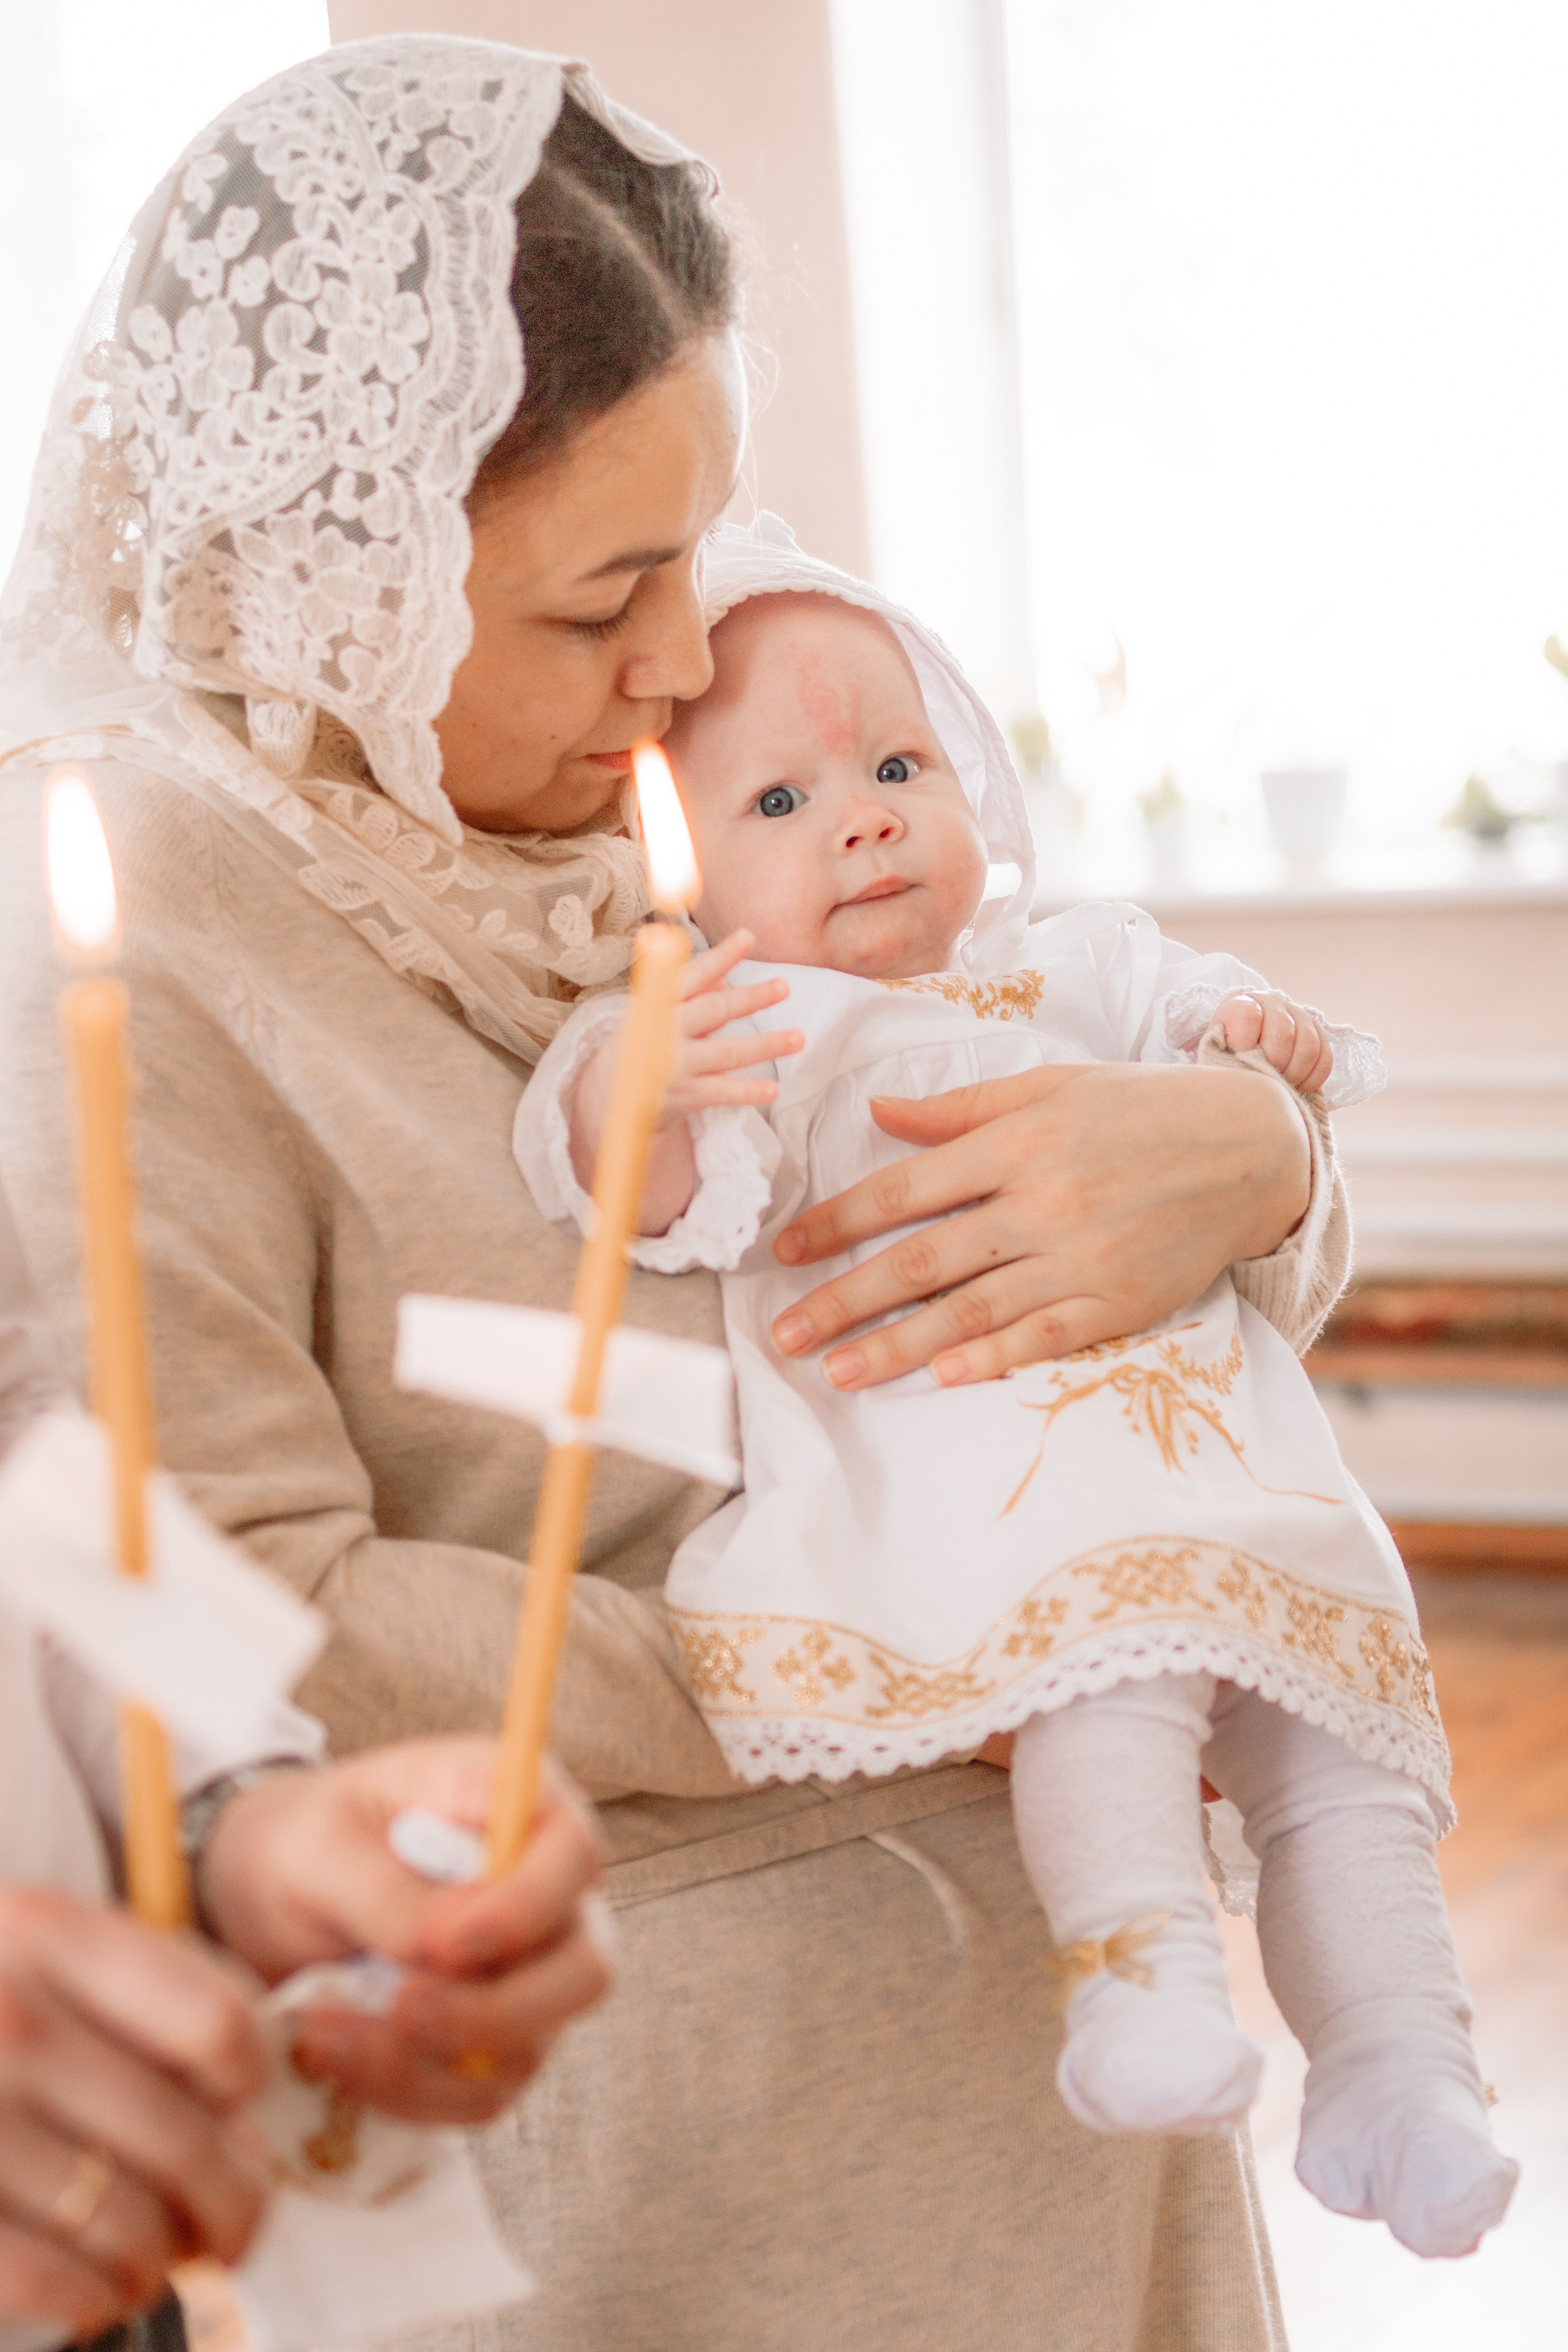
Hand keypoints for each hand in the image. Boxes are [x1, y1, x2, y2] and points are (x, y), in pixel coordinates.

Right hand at [0, 1888, 270, 2337]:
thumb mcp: (34, 1944)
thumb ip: (135, 1990)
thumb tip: (241, 2105)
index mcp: (48, 1933)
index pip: (215, 2024)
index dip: (250, 2080)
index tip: (242, 2108)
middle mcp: (8, 2019)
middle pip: (186, 2139)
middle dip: (233, 2201)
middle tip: (237, 2225)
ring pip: (128, 2222)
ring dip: (164, 2256)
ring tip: (162, 2256)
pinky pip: (56, 2281)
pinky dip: (99, 2298)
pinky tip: (103, 2291)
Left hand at [198, 1741, 610, 2125]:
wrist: (265, 1895)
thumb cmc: (303, 1841)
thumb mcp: (323, 1846)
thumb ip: (388, 1891)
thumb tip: (442, 1953)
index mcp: (520, 1808)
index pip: (575, 1856)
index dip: (527, 1907)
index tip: (447, 1942)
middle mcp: (543, 1898)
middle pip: (582, 1971)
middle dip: (494, 2011)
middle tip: (400, 2008)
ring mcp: (525, 1979)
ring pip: (529, 2048)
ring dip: (427, 2060)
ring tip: (324, 2029)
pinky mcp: (491, 2045)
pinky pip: (477, 2096)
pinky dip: (406, 2092)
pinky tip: (335, 2055)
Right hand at [661, 929, 803, 1121]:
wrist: (609, 1092)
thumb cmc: (643, 1041)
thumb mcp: (659, 1011)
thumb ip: (693, 993)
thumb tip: (725, 972)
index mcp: (658, 1004)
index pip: (692, 975)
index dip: (720, 956)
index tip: (748, 936)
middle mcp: (665, 1032)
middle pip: (713, 1010)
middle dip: (750, 998)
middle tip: (783, 986)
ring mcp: (675, 1066)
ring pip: (726, 1052)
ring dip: (765, 1045)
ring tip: (798, 1038)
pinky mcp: (684, 1096)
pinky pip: (721, 1093)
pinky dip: (747, 1091)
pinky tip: (774, 1089)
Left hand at [770, 1060, 1310, 1388]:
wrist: (1249, 1148)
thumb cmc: (1139, 1110)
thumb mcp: (1050, 1087)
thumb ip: (960, 1110)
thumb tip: (878, 1115)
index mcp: (1016, 1142)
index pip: (903, 1190)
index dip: (836, 1223)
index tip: (786, 1252)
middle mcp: (1041, 1202)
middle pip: (920, 1262)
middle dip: (843, 1300)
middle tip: (785, 1336)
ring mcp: (1080, 1260)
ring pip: (969, 1311)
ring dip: (895, 1346)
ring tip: (837, 1371)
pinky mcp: (1119, 1304)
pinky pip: (1042, 1338)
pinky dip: (989, 1358)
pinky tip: (939, 1378)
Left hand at [1212, 992, 1333, 1093]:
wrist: (1240, 1047)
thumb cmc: (1223, 1055)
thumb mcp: (1214, 1052)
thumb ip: (1220, 1057)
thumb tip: (1237, 1075)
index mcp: (1240, 1004)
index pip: (1248, 1016)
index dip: (1245, 1044)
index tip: (1240, 1062)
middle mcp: (1271, 1003)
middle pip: (1283, 1034)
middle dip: (1273, 1064)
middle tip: (1264, 1081)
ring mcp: (1298, 1015)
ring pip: (1308, 1045)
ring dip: (1295, 1073)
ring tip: (1281, 1086)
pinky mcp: (1317, 1033)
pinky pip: (1325, 1057)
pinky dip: (1313, 1077)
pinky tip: (1298, 1086)